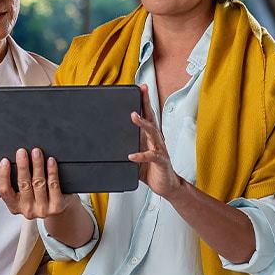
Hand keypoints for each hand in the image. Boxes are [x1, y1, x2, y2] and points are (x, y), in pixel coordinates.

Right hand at [0, 147, 75, 218]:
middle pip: (23, 185)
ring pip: (38, 183)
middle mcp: (27, 210)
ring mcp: (43, 209)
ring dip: (37, 165)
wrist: (56, 208)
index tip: (4, 161)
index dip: (3, 175)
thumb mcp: (19, 195)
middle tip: (22, 152)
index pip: (4, 191)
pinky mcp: (57, 206)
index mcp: (14, 206)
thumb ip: (7, 188)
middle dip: (22, 166)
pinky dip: (52, 172)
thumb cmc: (35, 196)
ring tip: (36, 152)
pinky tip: (50, 161)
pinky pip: (53, 186)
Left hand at [127, 84, 183, 198]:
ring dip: (143, 123)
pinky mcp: (161, 161)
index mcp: (149, 136)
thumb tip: (107, 142)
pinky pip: (151, 156)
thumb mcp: (136, 155)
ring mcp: (159, 149)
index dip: (144, 101)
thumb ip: (126, 147)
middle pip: (152, 117)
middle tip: (142, 90)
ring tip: (133, 116)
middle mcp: (156, 139)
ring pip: (153, 132)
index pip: (147, 115)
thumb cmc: (152, 169)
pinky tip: (131, 155)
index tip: (140, 88)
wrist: (167, 186)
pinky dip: (141, 155)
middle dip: (147, 103)